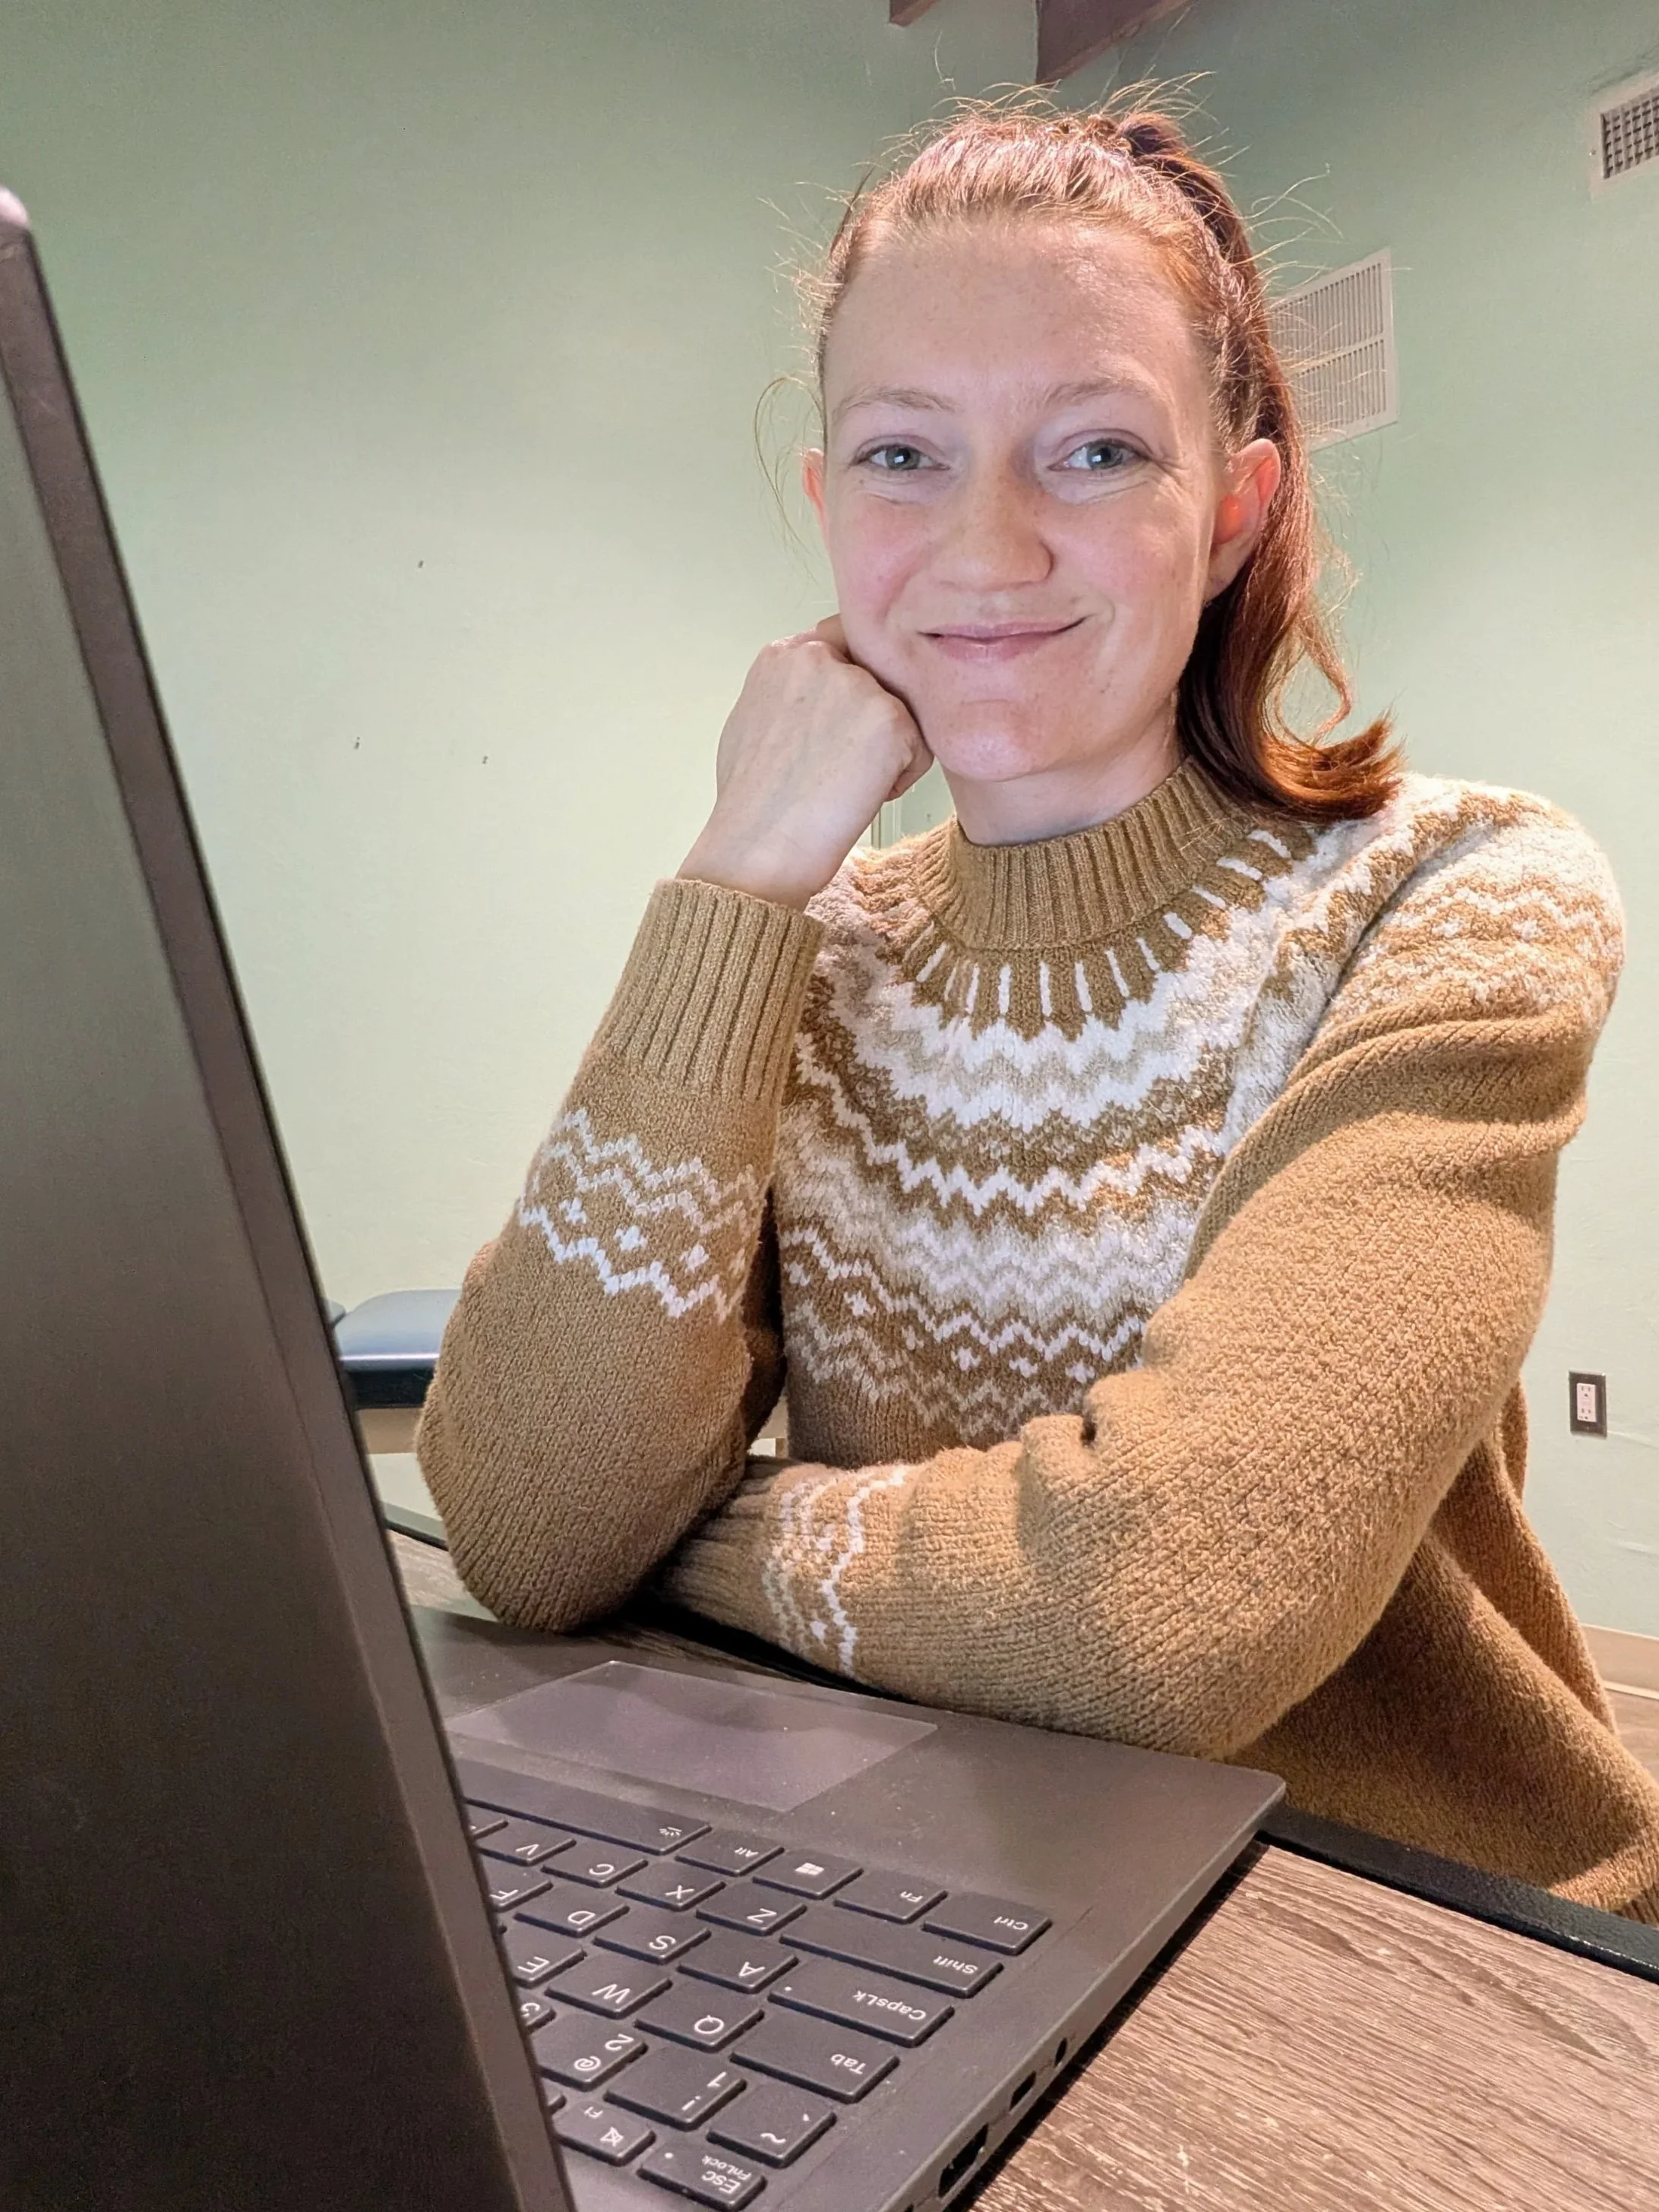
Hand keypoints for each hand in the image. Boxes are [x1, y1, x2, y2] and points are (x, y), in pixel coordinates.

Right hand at [677, 618, 931, 909]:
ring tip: (845, 785)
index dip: (853, 686)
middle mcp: (820, 658)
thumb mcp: (751, 721)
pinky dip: (902, 778)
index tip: (845, 723)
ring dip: (886, 751)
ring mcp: (858, 685)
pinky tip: (863, 796)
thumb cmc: (751, 802)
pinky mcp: (891, 719)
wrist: (759, 845)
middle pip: (879, 676)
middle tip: (843, 764)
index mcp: (782, 656)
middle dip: (871, 717)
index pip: (842, 644)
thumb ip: (787, 691)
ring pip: (902, 712)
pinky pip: (920, 747)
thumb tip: (812, 696)